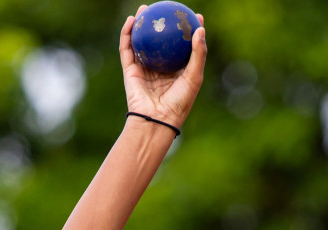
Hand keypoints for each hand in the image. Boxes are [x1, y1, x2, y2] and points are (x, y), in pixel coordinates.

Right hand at [119, 5, 207, 126]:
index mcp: (177, 71)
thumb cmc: (179, 102)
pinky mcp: (130, 70)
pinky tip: (131, 20)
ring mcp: (144, 69)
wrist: (156, 120)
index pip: (182, 47)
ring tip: (144, 9)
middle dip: (161, 24)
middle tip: (165, 8)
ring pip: (142, 42)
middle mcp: (160, 68)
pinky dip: (127, 34)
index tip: (193, 15)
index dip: (187, 30)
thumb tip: (200, 29)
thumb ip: (198, 54)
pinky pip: (127, 48)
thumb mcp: (194, 77)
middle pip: (160, 41)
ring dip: (141, 24)